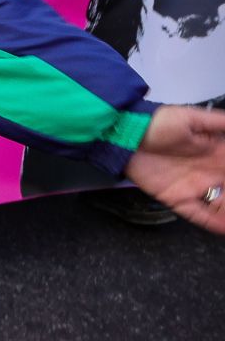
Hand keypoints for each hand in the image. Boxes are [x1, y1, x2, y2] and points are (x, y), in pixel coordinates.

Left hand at [125, 105, 224, 233]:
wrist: (126, 134)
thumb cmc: (160, 123)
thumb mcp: (193, 118)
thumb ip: (220, 123)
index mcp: (219, 153)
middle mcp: (211, 172)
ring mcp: (195, 187)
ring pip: (223, 204)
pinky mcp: (177, 198)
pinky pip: (199, 214)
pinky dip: (213, 223)